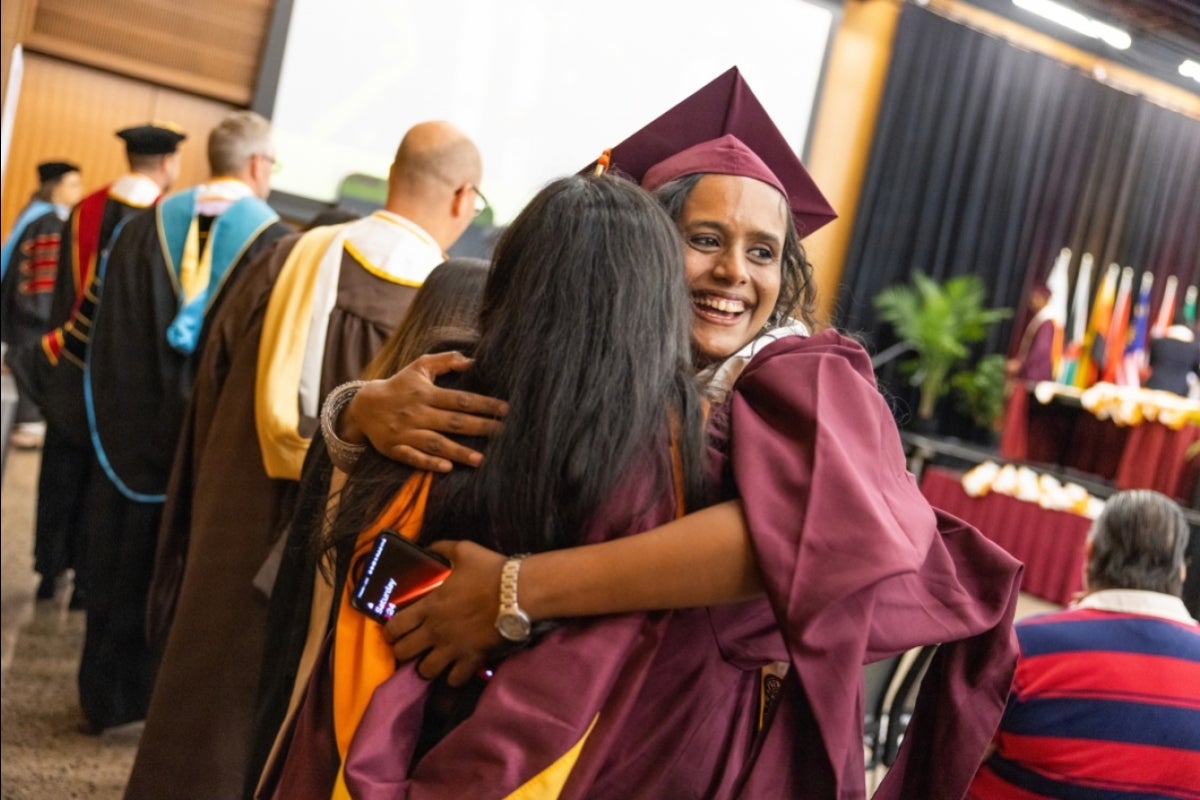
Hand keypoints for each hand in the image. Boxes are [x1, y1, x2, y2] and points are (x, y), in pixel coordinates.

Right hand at [342, 352, 507, 471]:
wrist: (364, 405)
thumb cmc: (400, 385)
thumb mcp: (420, 366)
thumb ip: (446, 361)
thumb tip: (472, 360)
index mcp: (426, 393)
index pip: (460, 399)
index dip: (484, 404)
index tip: (505, 410)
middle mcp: (417, 413)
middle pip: (452, 421)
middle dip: (479, 427)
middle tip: (503, 433)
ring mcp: (405, 432)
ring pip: (435, 442)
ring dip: (458, 451)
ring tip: (480, 459)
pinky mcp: (394, 448)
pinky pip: (412, 457)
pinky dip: (428, 463)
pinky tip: (447, 468)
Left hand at [383, 540, 507, 685]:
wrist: (519, 592)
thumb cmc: (489, 571)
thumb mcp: (463, 550)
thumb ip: (441, 548)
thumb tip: (427, 548)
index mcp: (429, 606)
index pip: (394, 627)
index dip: (390, 631)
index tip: (395, 629)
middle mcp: (435, 631)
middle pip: (404, 652)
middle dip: (404, 650)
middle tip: (412, 645)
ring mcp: (453, 648)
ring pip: (426, 671)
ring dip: (426, 666)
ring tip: (432, 659)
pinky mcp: (472, 659)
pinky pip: (454, 680)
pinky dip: (453, 677)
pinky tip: (455, 669)